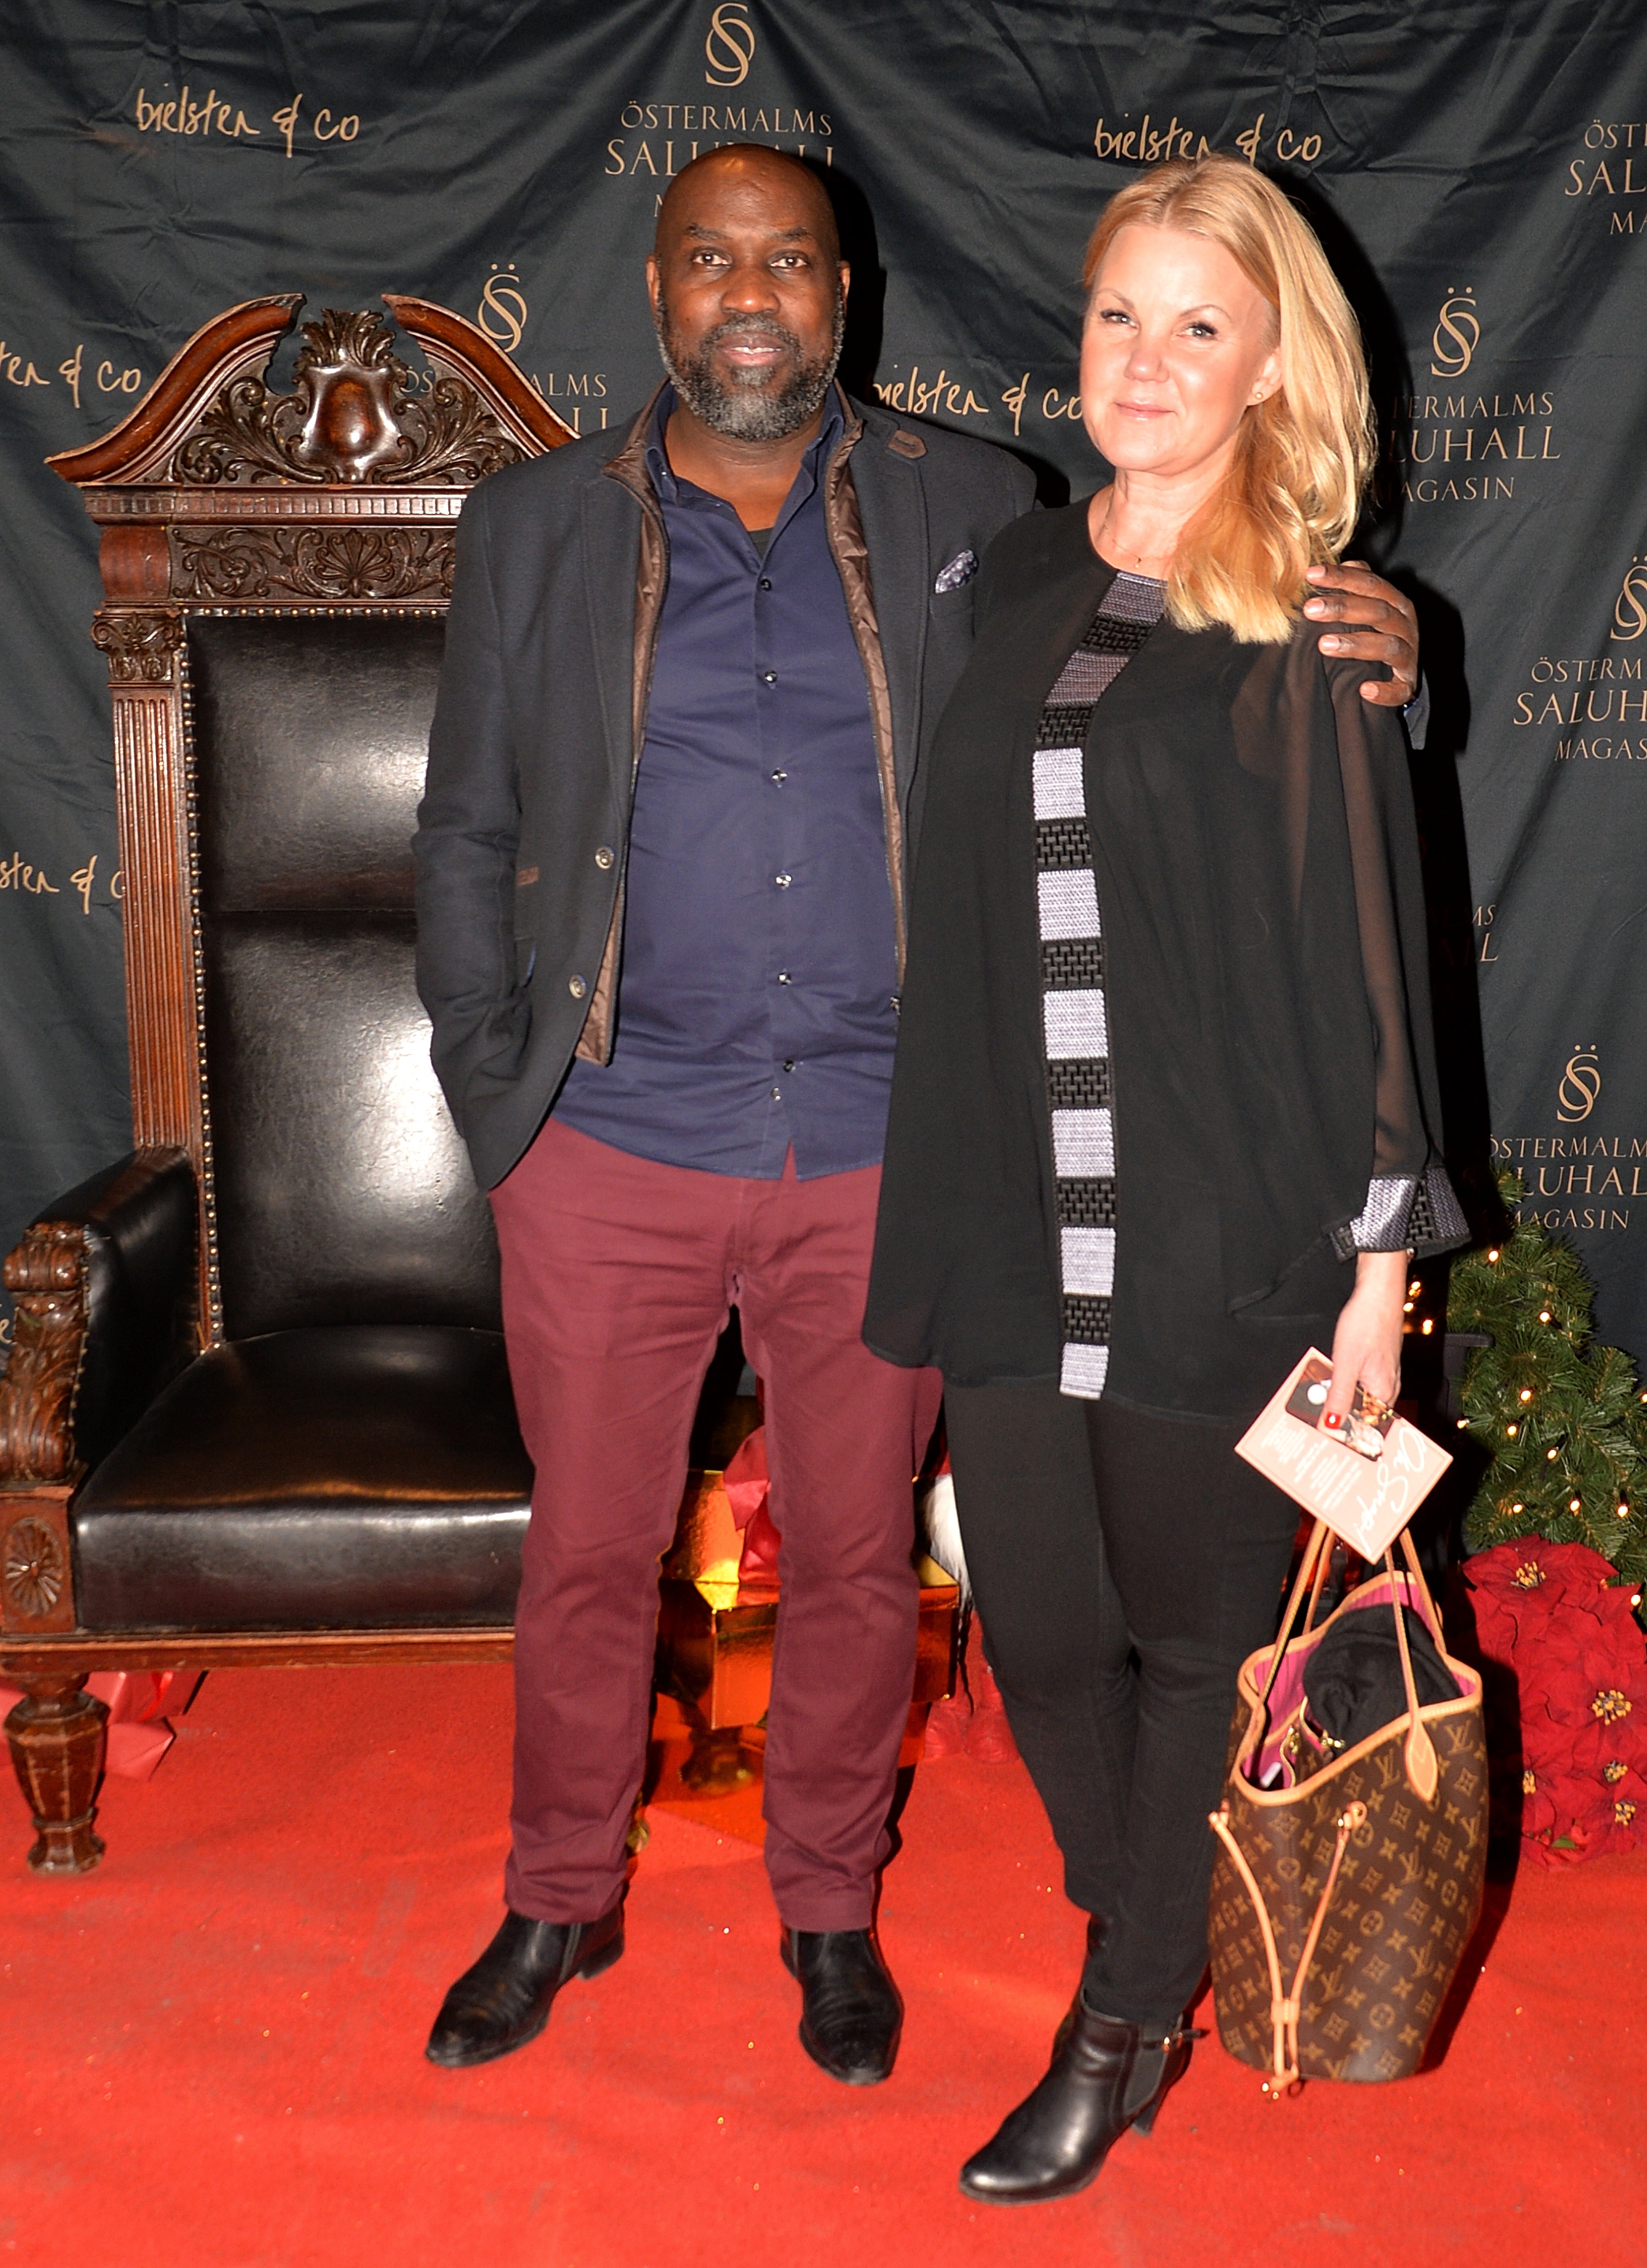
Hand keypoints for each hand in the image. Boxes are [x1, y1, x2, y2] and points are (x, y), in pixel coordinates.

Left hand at [1304, 561, 1418, 707]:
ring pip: (1387, 646)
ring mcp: (1408, 654)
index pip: (1369, 583)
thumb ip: (1357, 585)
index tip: (1311, 574)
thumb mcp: (1370, 606)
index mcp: (1394, 602)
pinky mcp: (1407, 685)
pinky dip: (1384, 691)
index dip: (1341, 577)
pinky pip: (1399, 689)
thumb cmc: (1379, 633)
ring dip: (1356, 644)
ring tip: (1324, 644)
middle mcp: (1404, 625)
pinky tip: (1365, 690)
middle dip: (1342, 608)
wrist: (1403, 673)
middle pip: (1377, 611)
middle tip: (1309, 609)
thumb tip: (1345, 562)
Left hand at [1323, 1250, 1406, 1424]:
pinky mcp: (1376, 1364)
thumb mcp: (1346, 1363)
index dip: (1347, 1434)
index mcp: (1383, 1392)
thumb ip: (1340, 1396)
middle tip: (1317, 1425)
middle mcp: (1388, 1387)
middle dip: (1340, 1419)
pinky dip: (1343, 1386)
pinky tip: (1329, 1384)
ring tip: (1318, 1406)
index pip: (1366, 1426)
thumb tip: (1332, 1424)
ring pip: (1359, 1398)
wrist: (1378, 1293)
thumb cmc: (1367, 1322)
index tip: (1327, 1441)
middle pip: (1362, 1413)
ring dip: (1339, 1402)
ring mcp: (1383, 1375)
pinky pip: (1358, 1383)